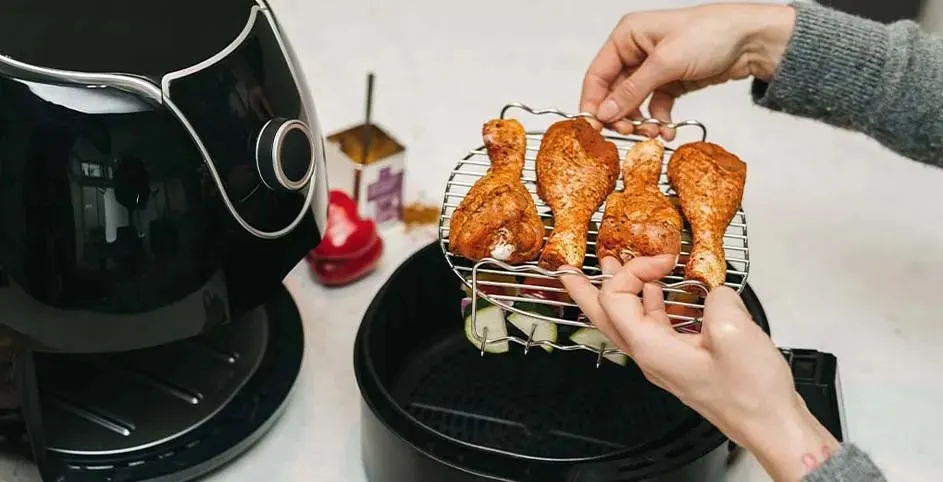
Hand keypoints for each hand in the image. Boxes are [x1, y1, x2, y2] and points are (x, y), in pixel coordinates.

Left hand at [560, 256, 839, 481]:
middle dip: (586, 290)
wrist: (772, 426)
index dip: (633, 270)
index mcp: (651, 348)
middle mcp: (650, 356)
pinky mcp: (682, 361)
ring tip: (612, 271)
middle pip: (604, 317)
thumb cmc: (751, 395)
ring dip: (620, 292)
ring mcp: (664, 360)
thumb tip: (712, 289)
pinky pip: (653, 327)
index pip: (615, 299)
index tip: (661, 259)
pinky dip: (649, 304)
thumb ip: (717, 298)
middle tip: (569, 271)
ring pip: (627, 321)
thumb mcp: (734, 333)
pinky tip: (659, 293)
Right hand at [580, 3, 795, 138]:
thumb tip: (605, 113)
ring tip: (652, 134)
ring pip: (634, 103)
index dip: (593, 102)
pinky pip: (655, 107)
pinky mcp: (671, 82)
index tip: (594, 128)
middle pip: (614, 93)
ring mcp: (653, 69)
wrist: (752, 40)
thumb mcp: (666, 63)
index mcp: (627, 36)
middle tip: (627, 134)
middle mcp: (636, 51)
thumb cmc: (711, 34)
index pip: (597, 74)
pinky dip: (658, 120)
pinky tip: (667, 130)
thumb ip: (632, 91)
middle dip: (620, 116)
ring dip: (640, 122)